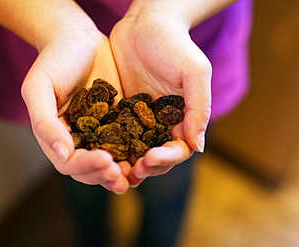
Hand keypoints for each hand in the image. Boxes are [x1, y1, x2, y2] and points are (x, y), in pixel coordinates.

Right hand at [21, 28, 129, 193]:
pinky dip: (136, 152)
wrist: (78, 38)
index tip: (104, 161)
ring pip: (111, 160)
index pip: (69, 162)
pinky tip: (147, 154)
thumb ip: (45, 122)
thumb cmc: (53, 60)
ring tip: (135, 173)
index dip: (86, 166)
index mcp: (57, 136)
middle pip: (91, 169)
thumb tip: (62, 154)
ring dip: (122, 172)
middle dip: (106, 175)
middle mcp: (79, 138)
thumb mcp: (39, 88)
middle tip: (122, 176)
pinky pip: (128, 141)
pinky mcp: (119, 120)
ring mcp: (100, 131)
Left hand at [110, 6, 211, 185]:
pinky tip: (98, 152)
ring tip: (114, 170)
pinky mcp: (118, 110)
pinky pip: (113, 134)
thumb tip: (198, 147)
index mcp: (181, 118)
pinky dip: (108, 146)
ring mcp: (138, 119)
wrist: (145, 23)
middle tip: (131, 171)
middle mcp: (160, 123)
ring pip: (133, 150)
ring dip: (125, 164)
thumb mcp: (194, 71)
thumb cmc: (174, 44)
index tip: (152, 158)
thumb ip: (199, 108)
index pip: (177, 149)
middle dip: (145, 167)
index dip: (167, 159)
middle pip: (155, 157)